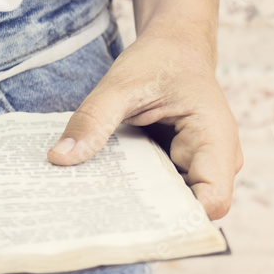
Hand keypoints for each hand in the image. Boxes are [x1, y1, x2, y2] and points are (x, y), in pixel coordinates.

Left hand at [46, 27, 243, 219]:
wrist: (174, 47)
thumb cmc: (159, 60)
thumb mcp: (121, 83)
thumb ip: (93, 119)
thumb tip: (59, 158)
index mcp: (215, 139)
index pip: (212, 200)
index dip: (181, 221)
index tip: (134, 226)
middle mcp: (215, 161)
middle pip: (187, 208)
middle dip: (148, 219)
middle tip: (96, 225)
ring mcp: (197, 166)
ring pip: (170, 203)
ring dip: (137, 207)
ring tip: (92, 211)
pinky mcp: (178, 167)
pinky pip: (158, 189)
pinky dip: (133, 192)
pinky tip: (99, 192)